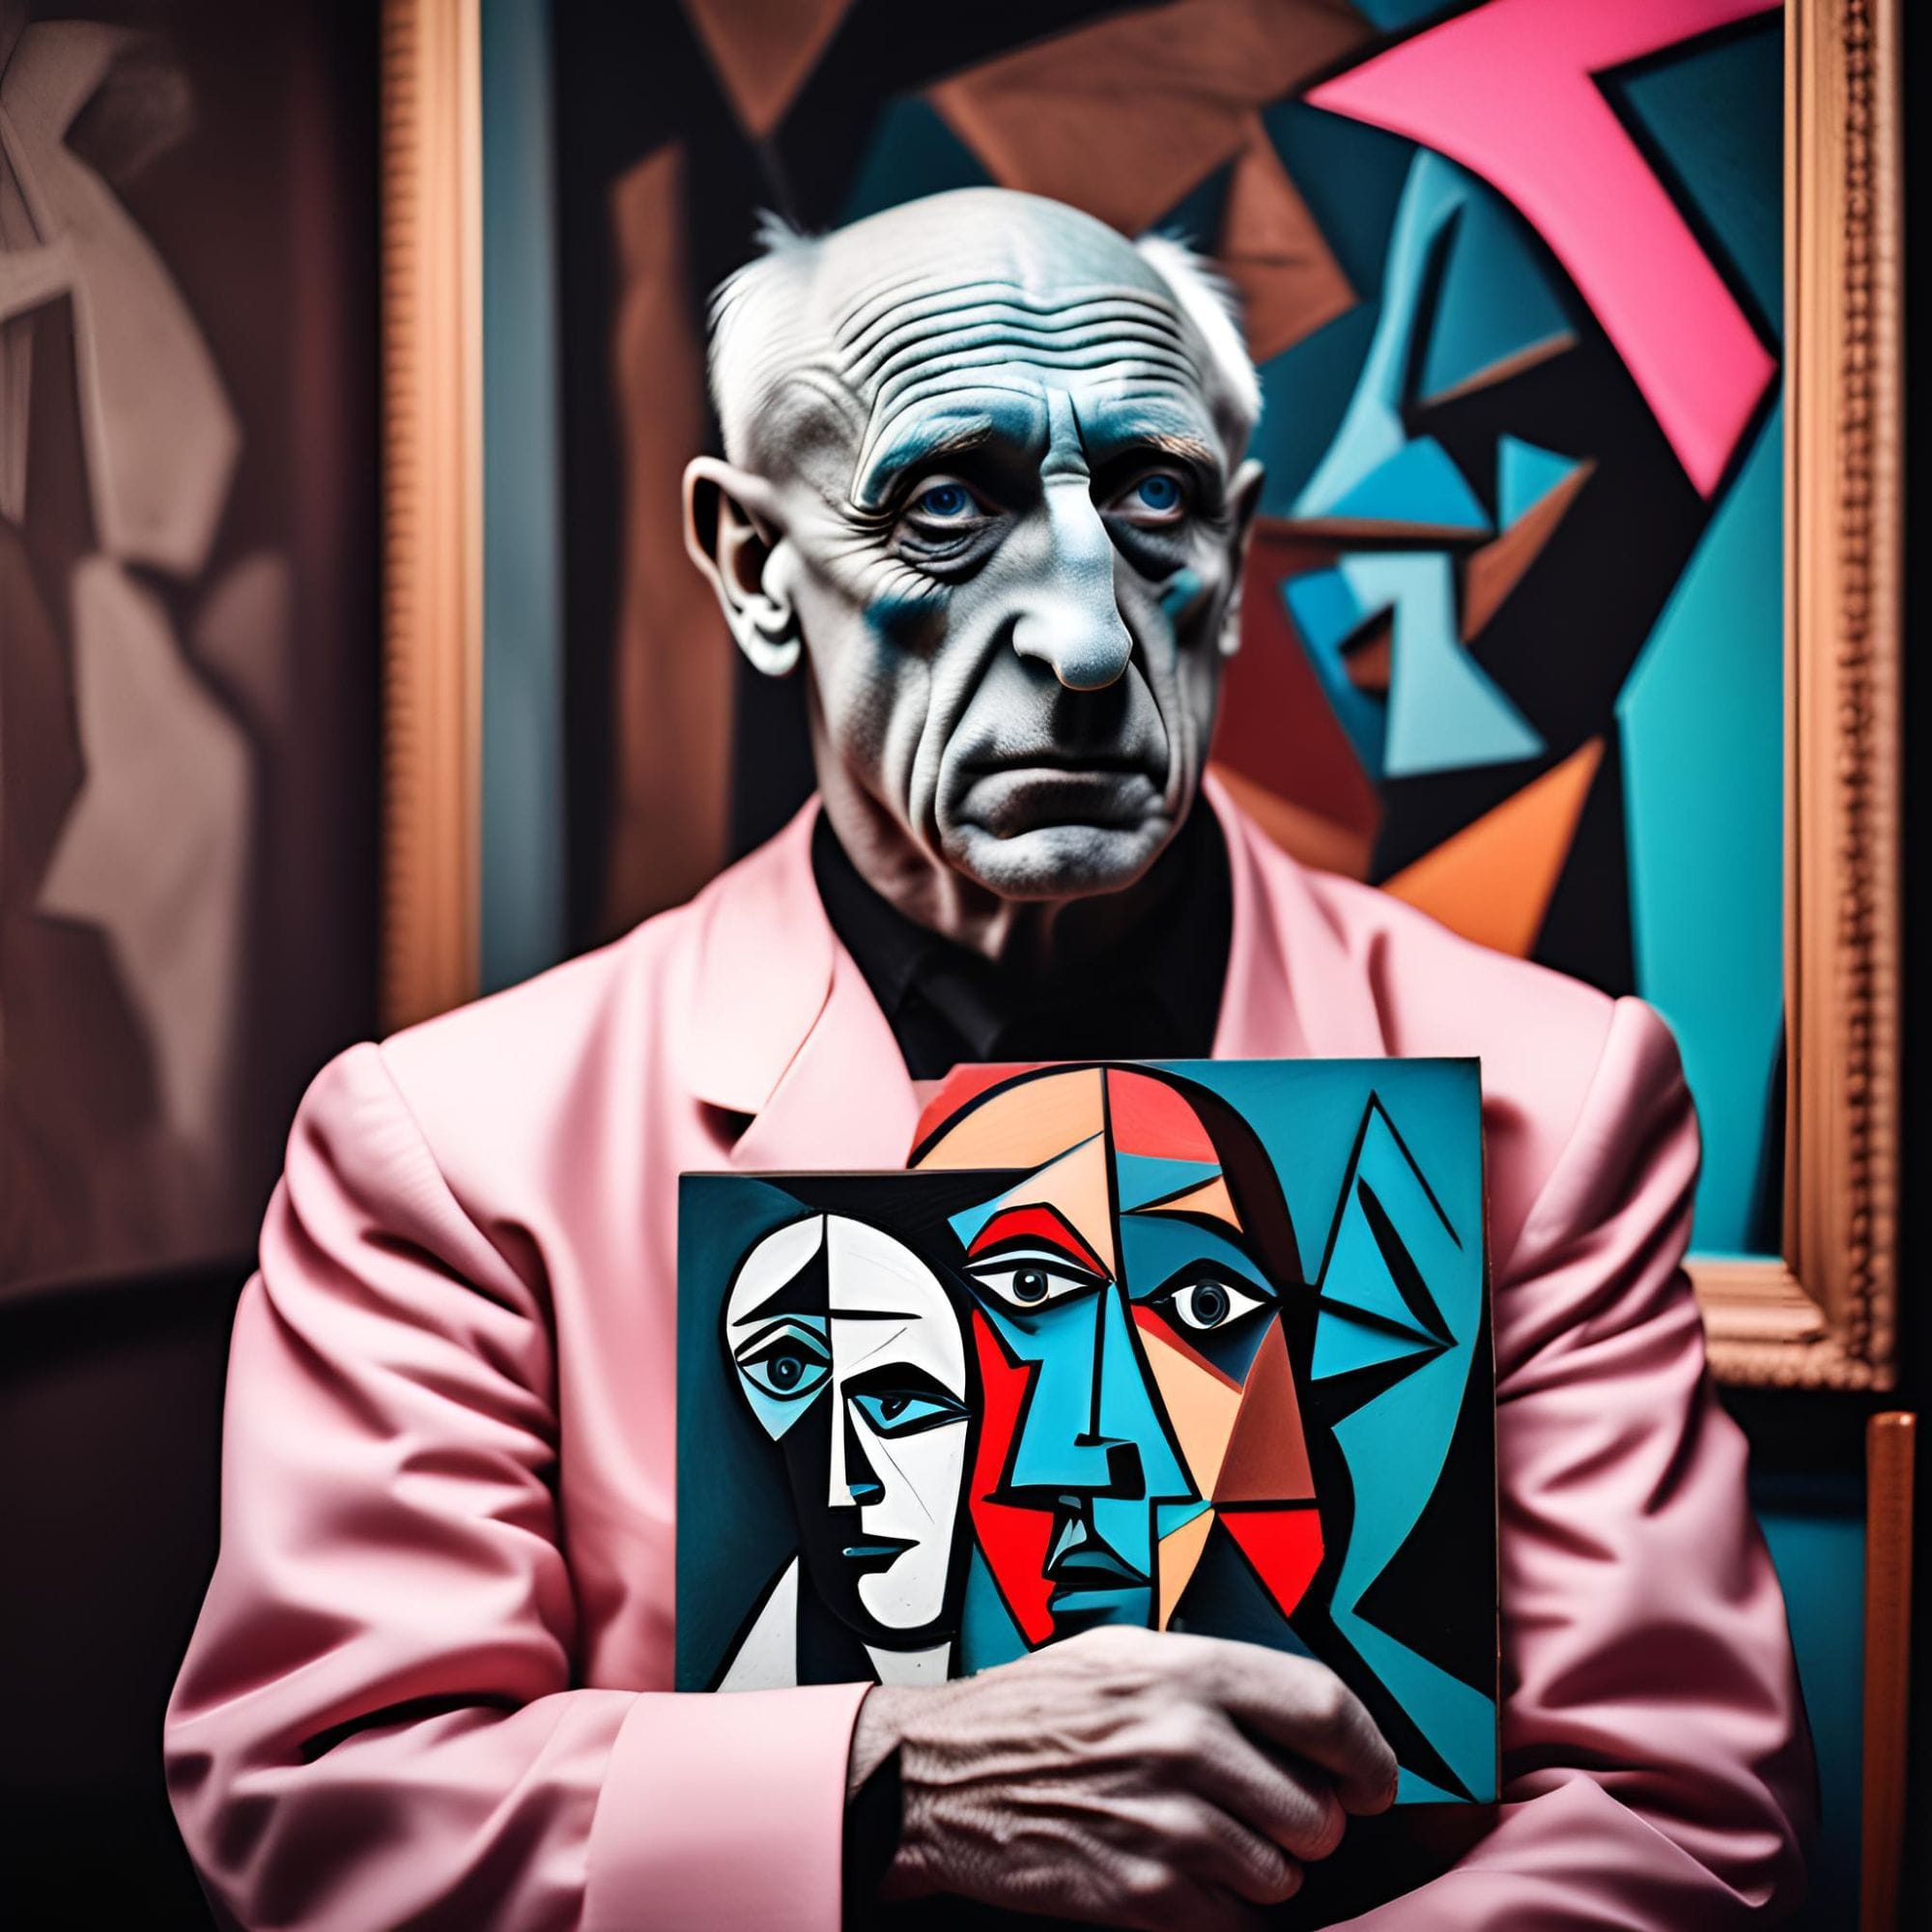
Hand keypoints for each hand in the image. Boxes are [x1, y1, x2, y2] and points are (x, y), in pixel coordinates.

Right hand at [846, 1624, 1396, 1928]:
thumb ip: (1215, 1676)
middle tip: (1266, 1812)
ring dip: (1263, 1870)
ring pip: (1285, 1874)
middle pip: (1319, 1809)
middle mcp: (1184, 1741)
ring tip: (1208, 1839)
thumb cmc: (1032, 1711)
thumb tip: (1303, 1714)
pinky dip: (1223, 1912)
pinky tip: (1181, 1875)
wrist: (941, 1775)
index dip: (1369, 1754)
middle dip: (1307, 1823)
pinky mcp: (1144, 1894)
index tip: (1372, 1779)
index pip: (1328, 1709)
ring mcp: (1166, 1822)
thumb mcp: (1123, 1653)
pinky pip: (1238, 1923)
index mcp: (1186, 1671)